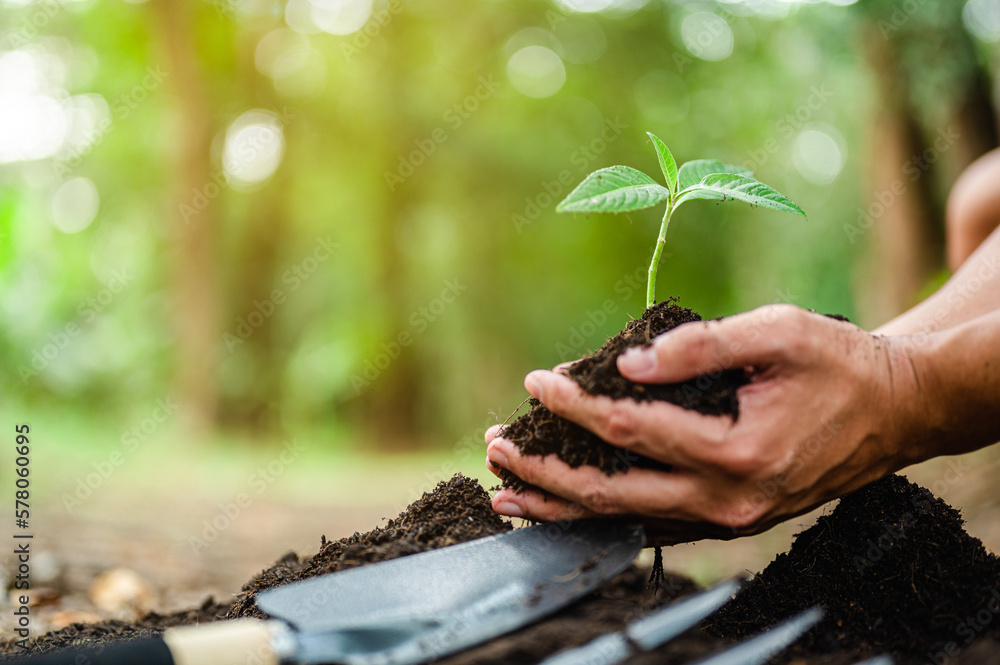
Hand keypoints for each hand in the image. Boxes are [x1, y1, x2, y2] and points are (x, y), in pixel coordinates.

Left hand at [486, 304, 928, 544]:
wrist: (895, 409)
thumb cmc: (839, 362)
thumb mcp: (779, 331)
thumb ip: (699, 345)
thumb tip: (626, 364)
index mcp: (738, 450)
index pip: (629, 429)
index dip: (574, 407)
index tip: (535, 384)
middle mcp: (728, 499)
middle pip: (611, 493)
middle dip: (545, 473)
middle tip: (496, 448)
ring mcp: (729, 518)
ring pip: (625, 519)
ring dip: (562, 506)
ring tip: (508, 492)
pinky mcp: (730, 520)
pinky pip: (653, 523)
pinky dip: (603, 514)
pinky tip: (568, 505)